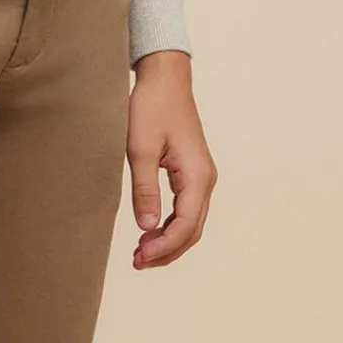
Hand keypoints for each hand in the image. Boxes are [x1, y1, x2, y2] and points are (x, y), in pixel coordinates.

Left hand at [126, 49, 214, 267]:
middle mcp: (206, 180)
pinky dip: (170, 226)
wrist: (165, 79)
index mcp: (197, 176)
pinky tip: (150, 232)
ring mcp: (202, 177)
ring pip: (191, 222)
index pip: (185, 225)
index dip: (163, 248)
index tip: (139, 257)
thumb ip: (144, 190)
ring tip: (141, 254)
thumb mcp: (139, 149)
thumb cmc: (151, 108)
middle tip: (136, 263)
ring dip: (169, 241)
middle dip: (167, 251)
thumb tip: (146, 228)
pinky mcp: (192, 173)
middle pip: (192, 230)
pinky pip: (186, 209)